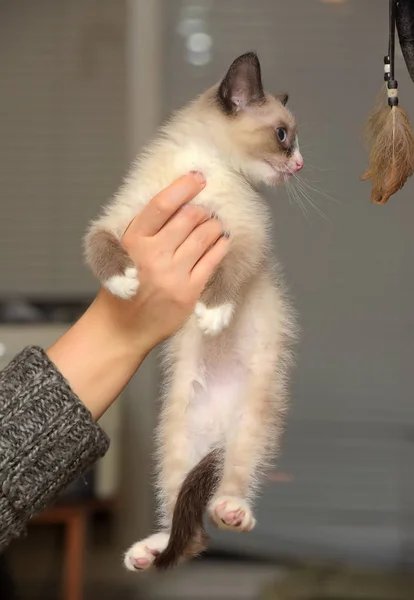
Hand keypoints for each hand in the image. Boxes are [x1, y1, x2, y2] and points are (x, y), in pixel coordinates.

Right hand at [47, 173, 228, 418]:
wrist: (122, 328)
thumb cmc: (125, 287)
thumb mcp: (125, 252)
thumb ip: (148, 229)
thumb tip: (180, 200)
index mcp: (133, 240)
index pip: (163, 204)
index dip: (183, 186)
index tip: (198, 178)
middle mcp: (152, 255)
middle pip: (190, 217)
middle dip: (202, 210)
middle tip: (206, 210)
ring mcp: (172, 274)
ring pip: (206, 235)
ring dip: (214, 226)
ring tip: (214, 225)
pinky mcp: (189, 292)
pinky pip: (214, 260)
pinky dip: (221, 246)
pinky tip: (221, 242)